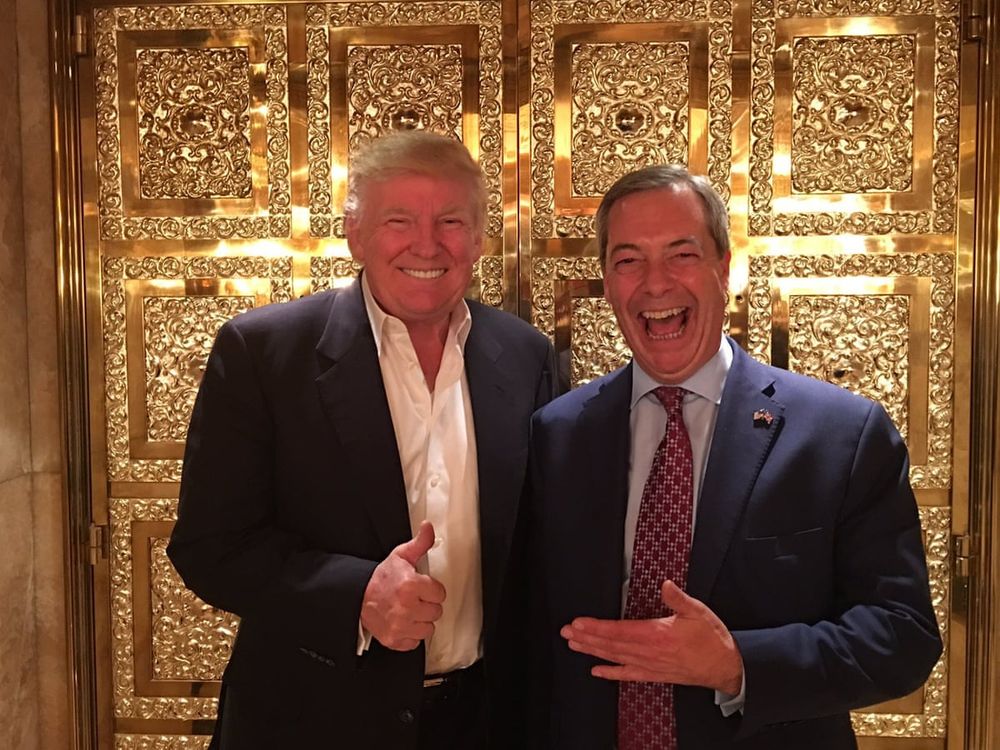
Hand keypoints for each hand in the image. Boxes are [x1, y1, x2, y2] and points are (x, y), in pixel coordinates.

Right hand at [361, 521, 446, 650]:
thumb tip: (428, 527)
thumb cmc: (381, 579)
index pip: (440, 593)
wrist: (357, 596)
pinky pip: (415, 642)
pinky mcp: (394, 639)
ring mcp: (400, 625)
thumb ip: (420, 543)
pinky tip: (404, 622)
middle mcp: (406, 607)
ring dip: (421, 620)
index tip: (422, 587)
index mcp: (411, 585)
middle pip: (436, 612)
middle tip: (415, 598)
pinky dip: (411, 634)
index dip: (432, 589)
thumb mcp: (401, 556)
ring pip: (428, 628)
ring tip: (410, 610)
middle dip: (427, 604)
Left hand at [560, 580, 742, 694]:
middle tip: (567, 632)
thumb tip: (666, 585)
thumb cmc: (712, 639)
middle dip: (587, 638)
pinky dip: (611, 673)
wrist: (726, 667)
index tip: (578, 623)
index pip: (619, 631)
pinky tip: (597, 670)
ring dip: (593, 651)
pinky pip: (629, 674)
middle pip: (612, 645)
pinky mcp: (656, 674)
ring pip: (616, 658)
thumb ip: (679, 599)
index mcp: (658, 634)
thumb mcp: (699, 613)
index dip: (596, 627)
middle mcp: (651, 652)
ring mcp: (652, 665)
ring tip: (574, 645)